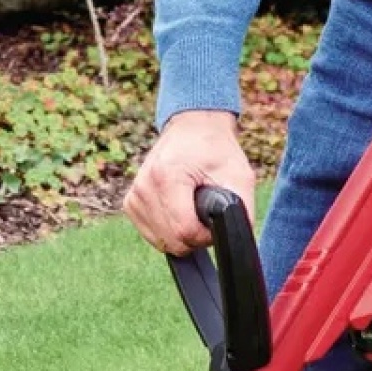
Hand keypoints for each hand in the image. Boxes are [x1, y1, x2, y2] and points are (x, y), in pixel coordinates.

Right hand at [123, 110, 257, 255]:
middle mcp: (145, 186)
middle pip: (172, 241)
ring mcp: (135, 195)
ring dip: (181, 234)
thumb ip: (240, 212)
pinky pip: (152, 236)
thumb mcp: (240, 177)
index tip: (214, 220)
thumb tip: (235, 242)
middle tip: (204, 214)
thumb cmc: (217, 151)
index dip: (205, 236)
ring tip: (191, 209)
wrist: (193, 128)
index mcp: (167, 176)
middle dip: (194, 237)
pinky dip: (168, 231)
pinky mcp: (131, 202)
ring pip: (162, 242)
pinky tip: (177, 211)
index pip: (185, 232)